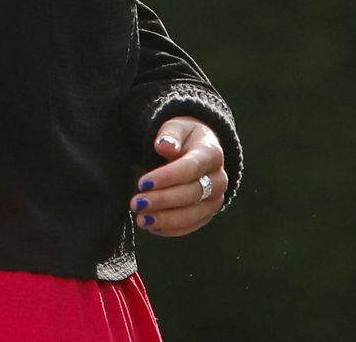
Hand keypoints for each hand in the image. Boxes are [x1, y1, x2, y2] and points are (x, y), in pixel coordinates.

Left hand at [129, 116, 228, 235]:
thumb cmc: (183, 137)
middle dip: (163, 200)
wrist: (198, 149)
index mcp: (212, 153)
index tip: (142, 183)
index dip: (167, 177)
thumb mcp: (176, 127)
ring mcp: (216, 198)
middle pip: (192, 194)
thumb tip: (163, 145)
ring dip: (167, 219)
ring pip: (194, 214)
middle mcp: (218, 179)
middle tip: (137, 203)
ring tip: (142, 220)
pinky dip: (172, 229)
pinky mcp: (208, 213)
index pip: (190, 168)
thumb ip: (170, 134)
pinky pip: (192, 225)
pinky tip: (152, 227)